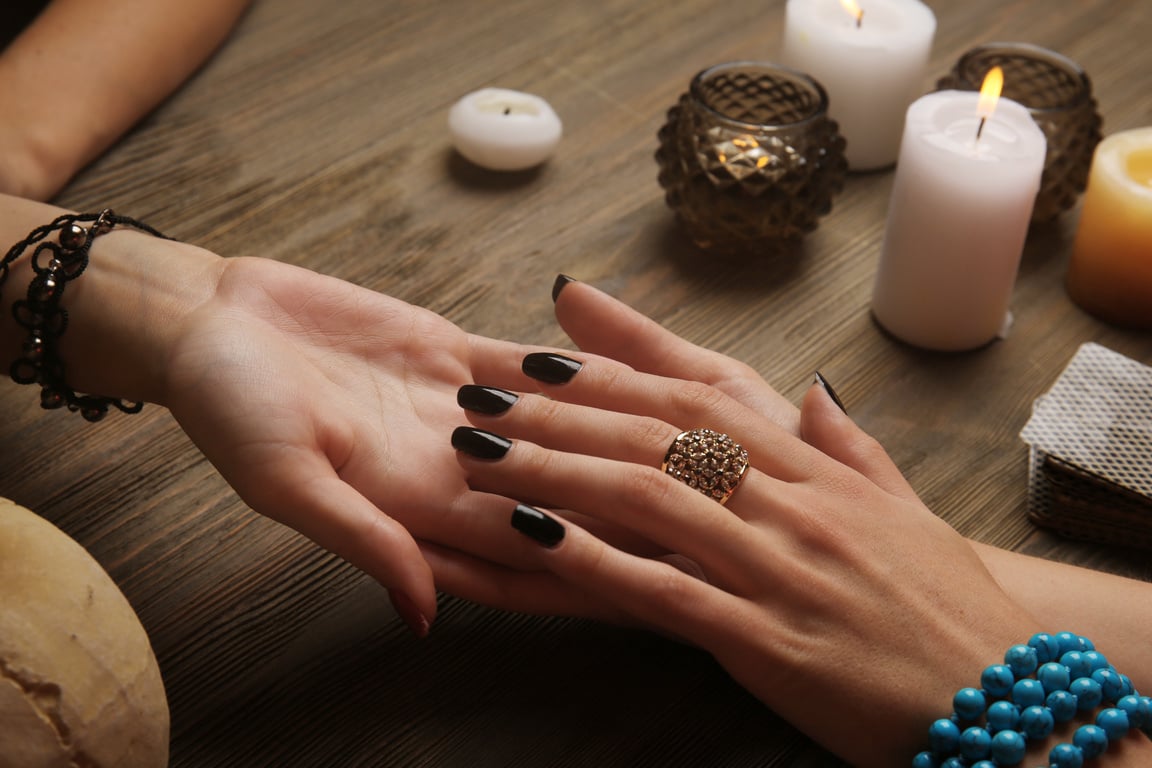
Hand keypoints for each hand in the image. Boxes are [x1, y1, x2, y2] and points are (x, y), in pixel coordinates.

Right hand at [159, 262, 728, 628]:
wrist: (208, 321)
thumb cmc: (227, 406)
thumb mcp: (285, 482)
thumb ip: (362, 542)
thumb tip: (424, 619)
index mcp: (417, 505)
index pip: (526, 543)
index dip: (596, 558)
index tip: (670, 571)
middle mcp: (451, 465)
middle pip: (558, 491)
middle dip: (632, 503)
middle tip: (713, 512)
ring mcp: (459, 407)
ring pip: (558, 425)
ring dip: (620, 434)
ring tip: (694, 442)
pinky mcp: (454, 351)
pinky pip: (532, 364)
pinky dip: (580, 367)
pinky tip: (635, 369)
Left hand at [450, 350, 1042, 765]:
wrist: (1007, 694)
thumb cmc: (946, 601)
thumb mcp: (901, 506)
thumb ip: (848, 443)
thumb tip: (812, 388)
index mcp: (816, 467)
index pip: (697, 397)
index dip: (611, 371)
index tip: (541, 354)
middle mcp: (793, 502)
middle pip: (656, 434)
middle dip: (558, 412)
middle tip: (481, 397)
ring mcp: (780, 568)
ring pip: (650, 497)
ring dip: (553, 471)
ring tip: (479, 457)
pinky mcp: (770, 642)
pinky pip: (669, 591)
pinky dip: (596, 560)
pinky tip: (533, 538)